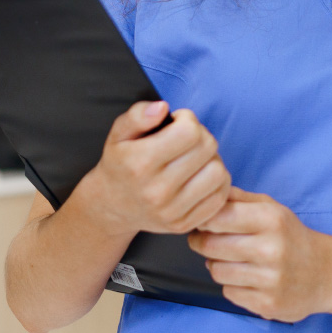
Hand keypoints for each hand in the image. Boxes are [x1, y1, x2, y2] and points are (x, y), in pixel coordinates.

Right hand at [82, 100, 231, 236]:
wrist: (111, 206)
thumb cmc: (120, 164)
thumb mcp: (119, 133)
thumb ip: (137, 115)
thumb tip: (162, 107)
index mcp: (140, 163)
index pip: (189, 132)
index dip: (188, 120)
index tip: (178, 124)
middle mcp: (156, 190)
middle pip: (207, 148)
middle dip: (201, 137)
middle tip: (187, 141)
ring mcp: (172, 211)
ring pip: (218, 173)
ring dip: (212, 160)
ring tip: (196, 159)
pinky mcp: (184, 225)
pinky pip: (220, 198)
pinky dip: (217, 183)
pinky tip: (201, 177)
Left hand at [186, 186, 328, 322]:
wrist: (324, 273)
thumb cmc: (291, 236)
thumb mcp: (272, 209)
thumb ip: (239, 198)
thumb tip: (208, 193)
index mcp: (271, 220)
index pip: (218, 217)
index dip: (203, 221)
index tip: (201, 223)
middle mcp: (272, 249)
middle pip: (212, 246)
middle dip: (201, 243)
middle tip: (202, 241)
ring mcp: (270, 280)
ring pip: (217, 272)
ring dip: (216, 266)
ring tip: (227, 260)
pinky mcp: (268, 304)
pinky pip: (229, 293)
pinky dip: (231, 285)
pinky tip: (245, 278)